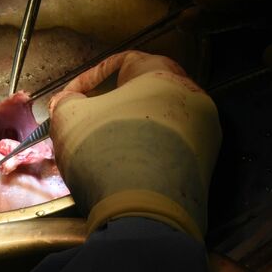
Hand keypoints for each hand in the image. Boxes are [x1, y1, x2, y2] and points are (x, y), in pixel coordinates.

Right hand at [48, 50, 221, 239]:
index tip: (72, 97)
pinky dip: (146, 154)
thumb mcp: (68, 117)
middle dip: (112, 106)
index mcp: (163, 75)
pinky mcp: (204, 168)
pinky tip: (123, 170)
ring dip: (129, 131)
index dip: (91, 76)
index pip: (125, 61)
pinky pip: (169, 150)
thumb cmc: (106, 149)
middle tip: (87, 121)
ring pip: (159, 123)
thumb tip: (68, 103)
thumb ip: (66, 102)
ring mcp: (205, 135)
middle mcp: (193, 99)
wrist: (144, 210)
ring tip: (101, 149)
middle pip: (146, 92)